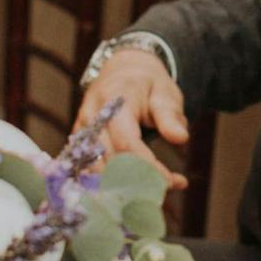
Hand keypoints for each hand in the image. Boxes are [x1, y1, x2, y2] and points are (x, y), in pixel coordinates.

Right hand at [72, 49, 189, 191]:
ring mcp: (81, 130)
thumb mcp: (165, 94)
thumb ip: (170, 117)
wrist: (123, 70)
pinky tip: (131, 190)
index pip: (127, 144)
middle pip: (108, 161)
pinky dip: (109, 184)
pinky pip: (88, 169)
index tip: (171, 182)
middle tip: (165, 189)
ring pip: (95, 170)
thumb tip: (181, 138)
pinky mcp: (78, 142)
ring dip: (123, 188)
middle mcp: (92, 116)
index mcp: (115, 100)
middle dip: (138, 183)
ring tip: (152, 190)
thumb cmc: (148, 84)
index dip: (148, 167)